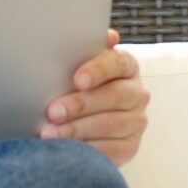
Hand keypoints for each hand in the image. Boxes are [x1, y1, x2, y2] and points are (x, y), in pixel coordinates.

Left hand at [41, 30, 146, 166]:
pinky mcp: (130, 146)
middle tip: (53, 112)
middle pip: (115, 96)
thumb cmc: (76, 86)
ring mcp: (136, 121)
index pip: (118, 63)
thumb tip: (108, 36)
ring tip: (50, 133)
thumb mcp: (77, 65)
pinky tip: (66, 150)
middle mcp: (137, 93)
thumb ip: (84, 49)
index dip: (99, 70)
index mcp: (126, 66)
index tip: (77, 80)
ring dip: (78, 130)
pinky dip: (87, 150)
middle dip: (81, 104)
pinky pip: (111, 150)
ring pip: (111, 124)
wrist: (83, 118)